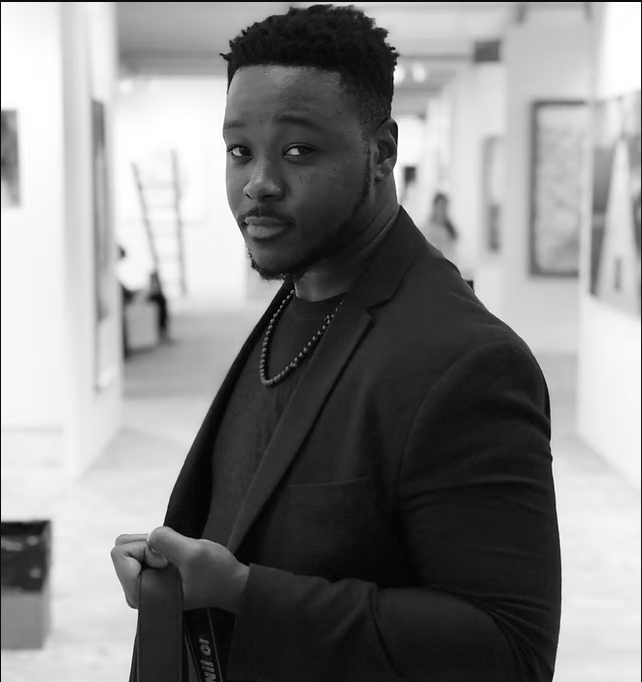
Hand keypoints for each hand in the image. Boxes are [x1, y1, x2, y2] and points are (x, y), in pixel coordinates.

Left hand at [111, 528, 249, 613]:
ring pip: (132, 546)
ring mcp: (142, 584)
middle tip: (173, 557)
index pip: (120, 554)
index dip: (146, 548)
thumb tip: (149, 536)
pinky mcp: (151, 575)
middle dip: (148, 544)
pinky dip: (159, 546)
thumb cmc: (215, 573)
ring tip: (178, 558)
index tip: (168, 560)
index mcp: (140, 594)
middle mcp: (136, 592)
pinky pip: (143, 548)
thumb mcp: (193, 553)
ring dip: (155, 544)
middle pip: (122, 548)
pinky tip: (177, 558)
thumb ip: (166, 541)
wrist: (232, 584)